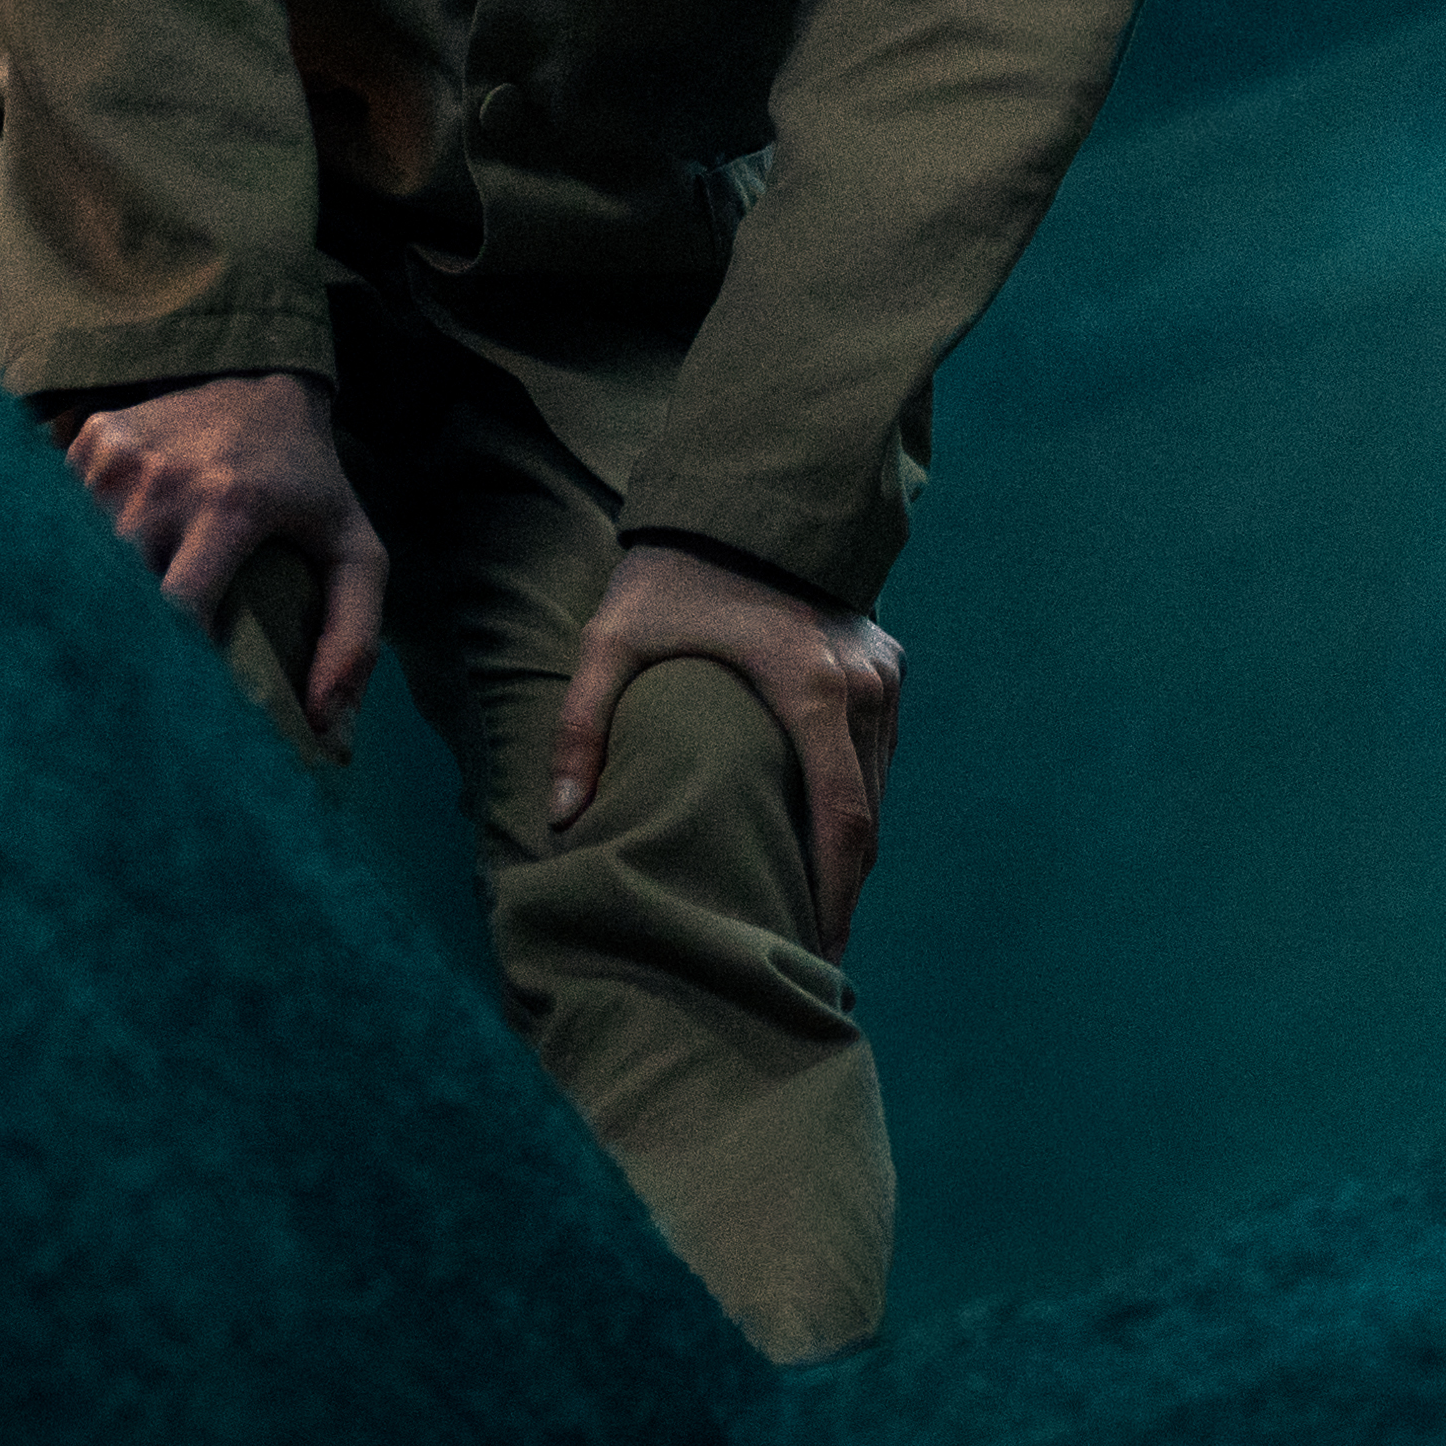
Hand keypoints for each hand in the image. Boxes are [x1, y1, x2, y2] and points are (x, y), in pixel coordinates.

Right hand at [56, 372, 390, 733]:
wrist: (265, 378)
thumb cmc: (309, 485)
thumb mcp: (354, 552)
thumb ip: (353, 638)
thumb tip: (325, 728)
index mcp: (232, 507)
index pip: (174, 609)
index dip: (168, 663)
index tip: (173, 701)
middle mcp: (167, 480)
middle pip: (116, 588)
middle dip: (120, 637)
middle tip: (125, 681)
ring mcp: (121, 455)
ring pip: (80, 556)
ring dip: (94, 595)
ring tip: (108, 631)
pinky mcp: (93, 438)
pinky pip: (64, 515)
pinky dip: (75, 550)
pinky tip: (97, 568)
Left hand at [548, 543, 903, 952]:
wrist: (742, 492)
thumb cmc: (671, 572)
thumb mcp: (612, 641)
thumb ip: (585, 728)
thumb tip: (562, 820)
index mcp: (810, 690)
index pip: (840, 822)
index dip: (831, 896)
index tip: (813, 952)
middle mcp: (862, 687)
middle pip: (868, 819)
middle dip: (843, 891)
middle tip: (809, 953)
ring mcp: (881, 673)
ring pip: (878, 789)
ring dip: (852, 852)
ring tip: (812, 911)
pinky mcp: (883, 662)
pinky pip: (879, 752)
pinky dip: (858, 802)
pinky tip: (825, 842)